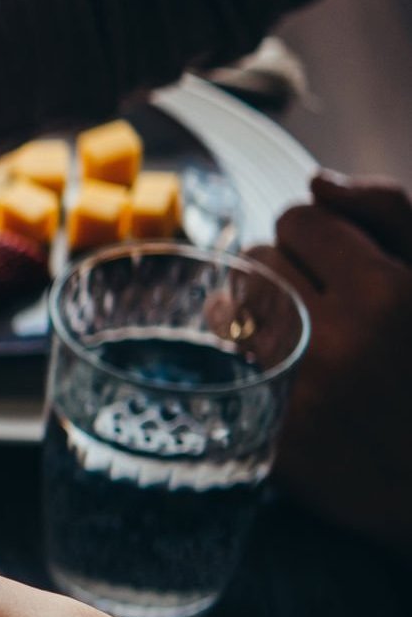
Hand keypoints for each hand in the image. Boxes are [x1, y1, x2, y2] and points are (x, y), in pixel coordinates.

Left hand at [245, 170, 411, 555]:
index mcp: (392, 292)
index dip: (316, 236)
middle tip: (323, 303)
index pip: (299, 219)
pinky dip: (243, 355)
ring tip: (301, 332)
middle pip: (255, 259)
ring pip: (229, 307)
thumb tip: (317, 182)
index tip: (338, 259)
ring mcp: (297, 389)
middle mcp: (338, 338)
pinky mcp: (271, 434)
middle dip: (284, 272)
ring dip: (255, 310)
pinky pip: (224, 361)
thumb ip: (390, 213)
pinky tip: (278, 367)